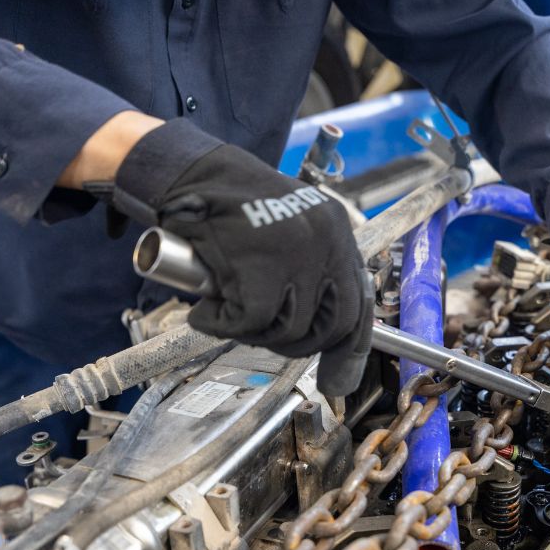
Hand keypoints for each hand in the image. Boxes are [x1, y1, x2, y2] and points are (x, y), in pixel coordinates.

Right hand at [110, 119, 370, 394]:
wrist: (192, 174)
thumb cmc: (231, 209)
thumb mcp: (288, 232)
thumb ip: (309, 271)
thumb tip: (317, 331)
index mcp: (337, 232)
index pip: (357, 304)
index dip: (346, 348)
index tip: (335, 376)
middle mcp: (326, 240)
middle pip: (331, 325)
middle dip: (296, 345)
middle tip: (260, 335)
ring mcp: (297, 251)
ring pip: (291, 328)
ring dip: (254, 333)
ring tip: (227, 312)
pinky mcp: (261, 263)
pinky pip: (251, 321)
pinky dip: (221, 325)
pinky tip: (205, 312)